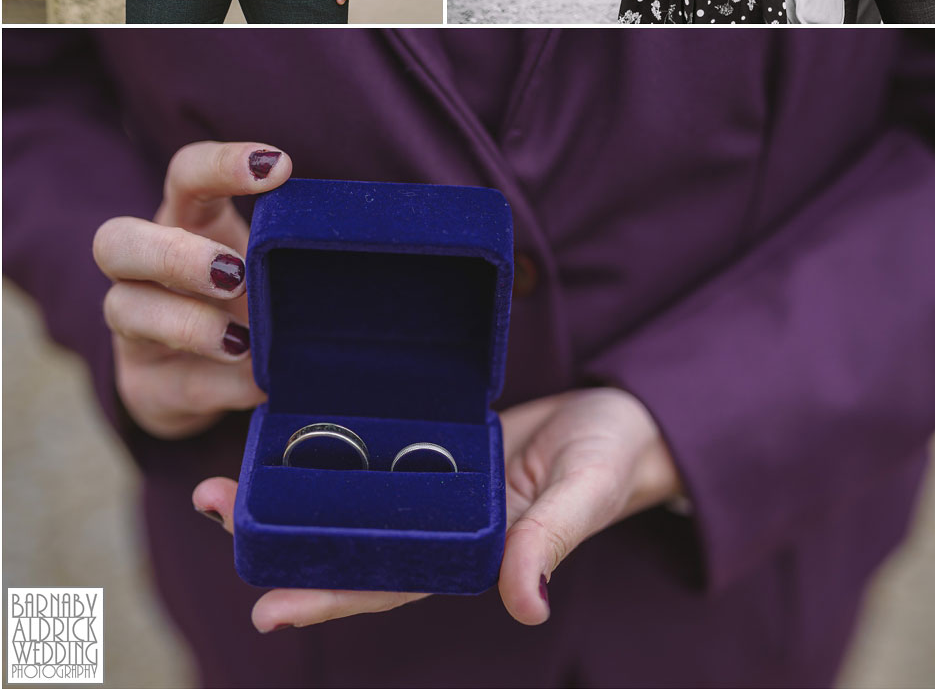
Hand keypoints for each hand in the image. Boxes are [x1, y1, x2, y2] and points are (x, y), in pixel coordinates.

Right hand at [92, 141, 284, 438]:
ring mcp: (135, 329)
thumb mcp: (273, 263)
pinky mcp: (147, 386)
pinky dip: (223, 384)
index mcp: (187, 221)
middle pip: (117, 241)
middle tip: (235, 273)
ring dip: (190, 324)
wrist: (211, 379)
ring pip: (125, 310)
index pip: (184, 176)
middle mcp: (145, 270)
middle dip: (175, 254)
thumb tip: (354, 248)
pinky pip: (177, 383)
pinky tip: (261, 382)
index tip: (280, 166)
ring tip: (245, 342)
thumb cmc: (252, 295)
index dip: (220, 165)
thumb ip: (295, 249)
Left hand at [191, 386, 682, 632]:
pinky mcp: (444, 439)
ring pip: (354, 495)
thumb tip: (524, 604)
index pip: (388, 582)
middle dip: (281, 536)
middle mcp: (445, 522)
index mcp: (474, 548)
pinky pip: (383, 448)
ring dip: (294, 491)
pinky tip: (294, 432)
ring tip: (228, 478)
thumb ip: (551, 541)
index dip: (328, 595)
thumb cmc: (616, 461)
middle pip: (350, 541)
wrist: (631, 418)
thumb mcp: (586, 494)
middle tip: (211, 508)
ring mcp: (441, 481)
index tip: (265, 607)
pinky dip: (337, 446)